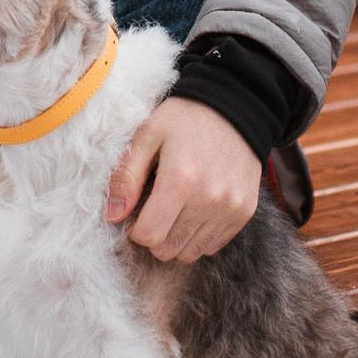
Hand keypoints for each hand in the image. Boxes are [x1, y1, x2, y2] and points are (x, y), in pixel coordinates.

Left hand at [105, 98, 261, 261]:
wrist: (237, 105)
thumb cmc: (185, 118)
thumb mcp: (148, 134)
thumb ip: (127, 176)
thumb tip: (113, 215)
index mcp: (181, 180)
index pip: (149, 236)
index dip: (135, 228)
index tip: (138, 208)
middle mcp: (209, 200)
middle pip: (168, 249)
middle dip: (154, 234)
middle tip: (155, 206)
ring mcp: (230, 208)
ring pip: (190, 253)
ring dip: (176, 237)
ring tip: (176, 207)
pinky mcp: (244, 212)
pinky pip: (213, 245)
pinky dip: (199, 235)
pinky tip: (195, 208)